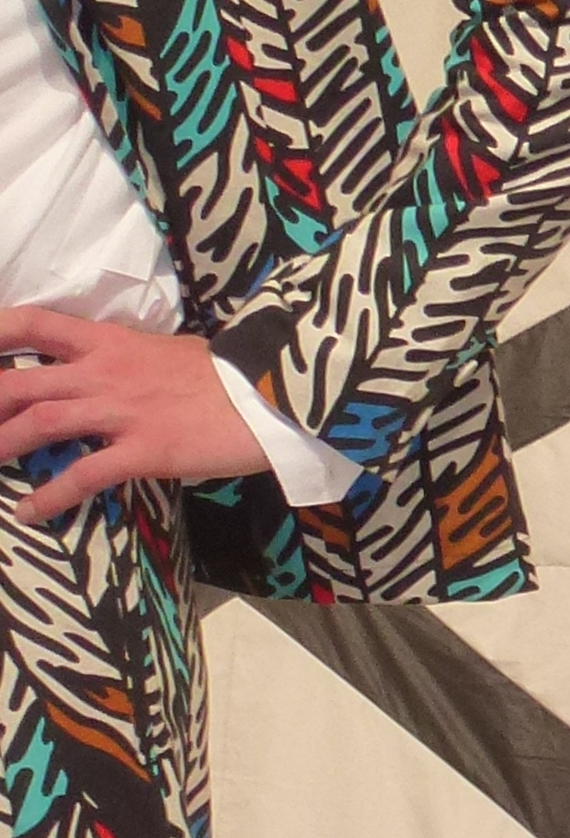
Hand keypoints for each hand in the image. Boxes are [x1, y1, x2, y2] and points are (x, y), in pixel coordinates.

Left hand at [0, 312, 261, 515]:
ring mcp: (121, 412)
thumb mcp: (167, 352)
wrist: (274, 392)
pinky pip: (85, 474)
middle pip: (19, 381)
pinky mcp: (144, 451)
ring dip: (2, 444)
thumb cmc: (228, 373)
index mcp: (108, 341)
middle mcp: (103, 372)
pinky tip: (29, 514)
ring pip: (40, 423)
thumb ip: (129, 360)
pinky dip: (52, 496)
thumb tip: (112, 372)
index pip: (32, 323)